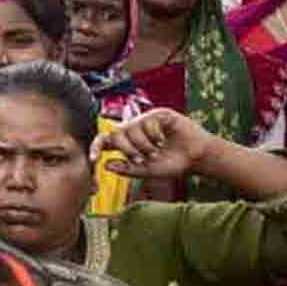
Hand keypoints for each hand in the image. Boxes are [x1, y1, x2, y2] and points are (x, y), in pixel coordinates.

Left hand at [90, 108, 217, 179]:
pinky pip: (147, 121)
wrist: (193, 158)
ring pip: (131, 127)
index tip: (93, 159)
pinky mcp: (158, 114)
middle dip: (127, 149)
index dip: (95, 147)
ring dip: (143, 144)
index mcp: (125, 144)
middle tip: (141, 159)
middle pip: (116, 133)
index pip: (104, 141)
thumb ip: (126, 169)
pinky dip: (154, 135)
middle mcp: (132, 130)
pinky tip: (163, 140)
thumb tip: (106, 165)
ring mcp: (144, 120)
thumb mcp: (145, 171)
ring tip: (156, 151)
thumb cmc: (169, 164)